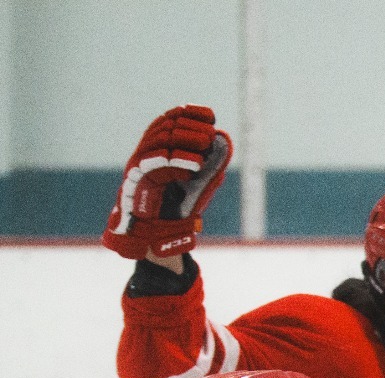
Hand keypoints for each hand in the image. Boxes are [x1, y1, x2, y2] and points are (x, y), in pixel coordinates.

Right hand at [102, 105, 233, 259]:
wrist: (156, 234)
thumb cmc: (177, 206)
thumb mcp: (200, 182)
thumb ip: (211, 163)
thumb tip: (224, 139)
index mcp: (156, 149)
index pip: (168, 120)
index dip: (187, 114)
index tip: (210, 114)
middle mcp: (144, 154)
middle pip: (164, 128)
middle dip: (188, 127)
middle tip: (210, 133)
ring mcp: (138, 167)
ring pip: (158, 143)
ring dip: (183, 141)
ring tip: (205, 145)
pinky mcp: (137, 183)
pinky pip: (154, 167)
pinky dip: (176, 163)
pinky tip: (194, 166)